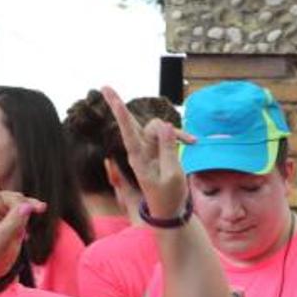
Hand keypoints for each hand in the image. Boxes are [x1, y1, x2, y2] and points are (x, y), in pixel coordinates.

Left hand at [103, 85, 194, 220]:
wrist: (169, 210)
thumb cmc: (168, 196)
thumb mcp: (172, 174)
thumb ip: (168, 150)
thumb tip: (165, 125)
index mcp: (138, 158)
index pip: (128, 132)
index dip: (121, 113)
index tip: (111, 98)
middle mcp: (139, 150)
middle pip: (133, 122)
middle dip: (118, 105)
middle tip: (104, 87)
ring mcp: (148, 148)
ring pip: (156, 126)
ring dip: (173, 130)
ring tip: (191, 141)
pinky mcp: (157, 149)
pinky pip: (167, 134)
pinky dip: (179, 135)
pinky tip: (193, 142)